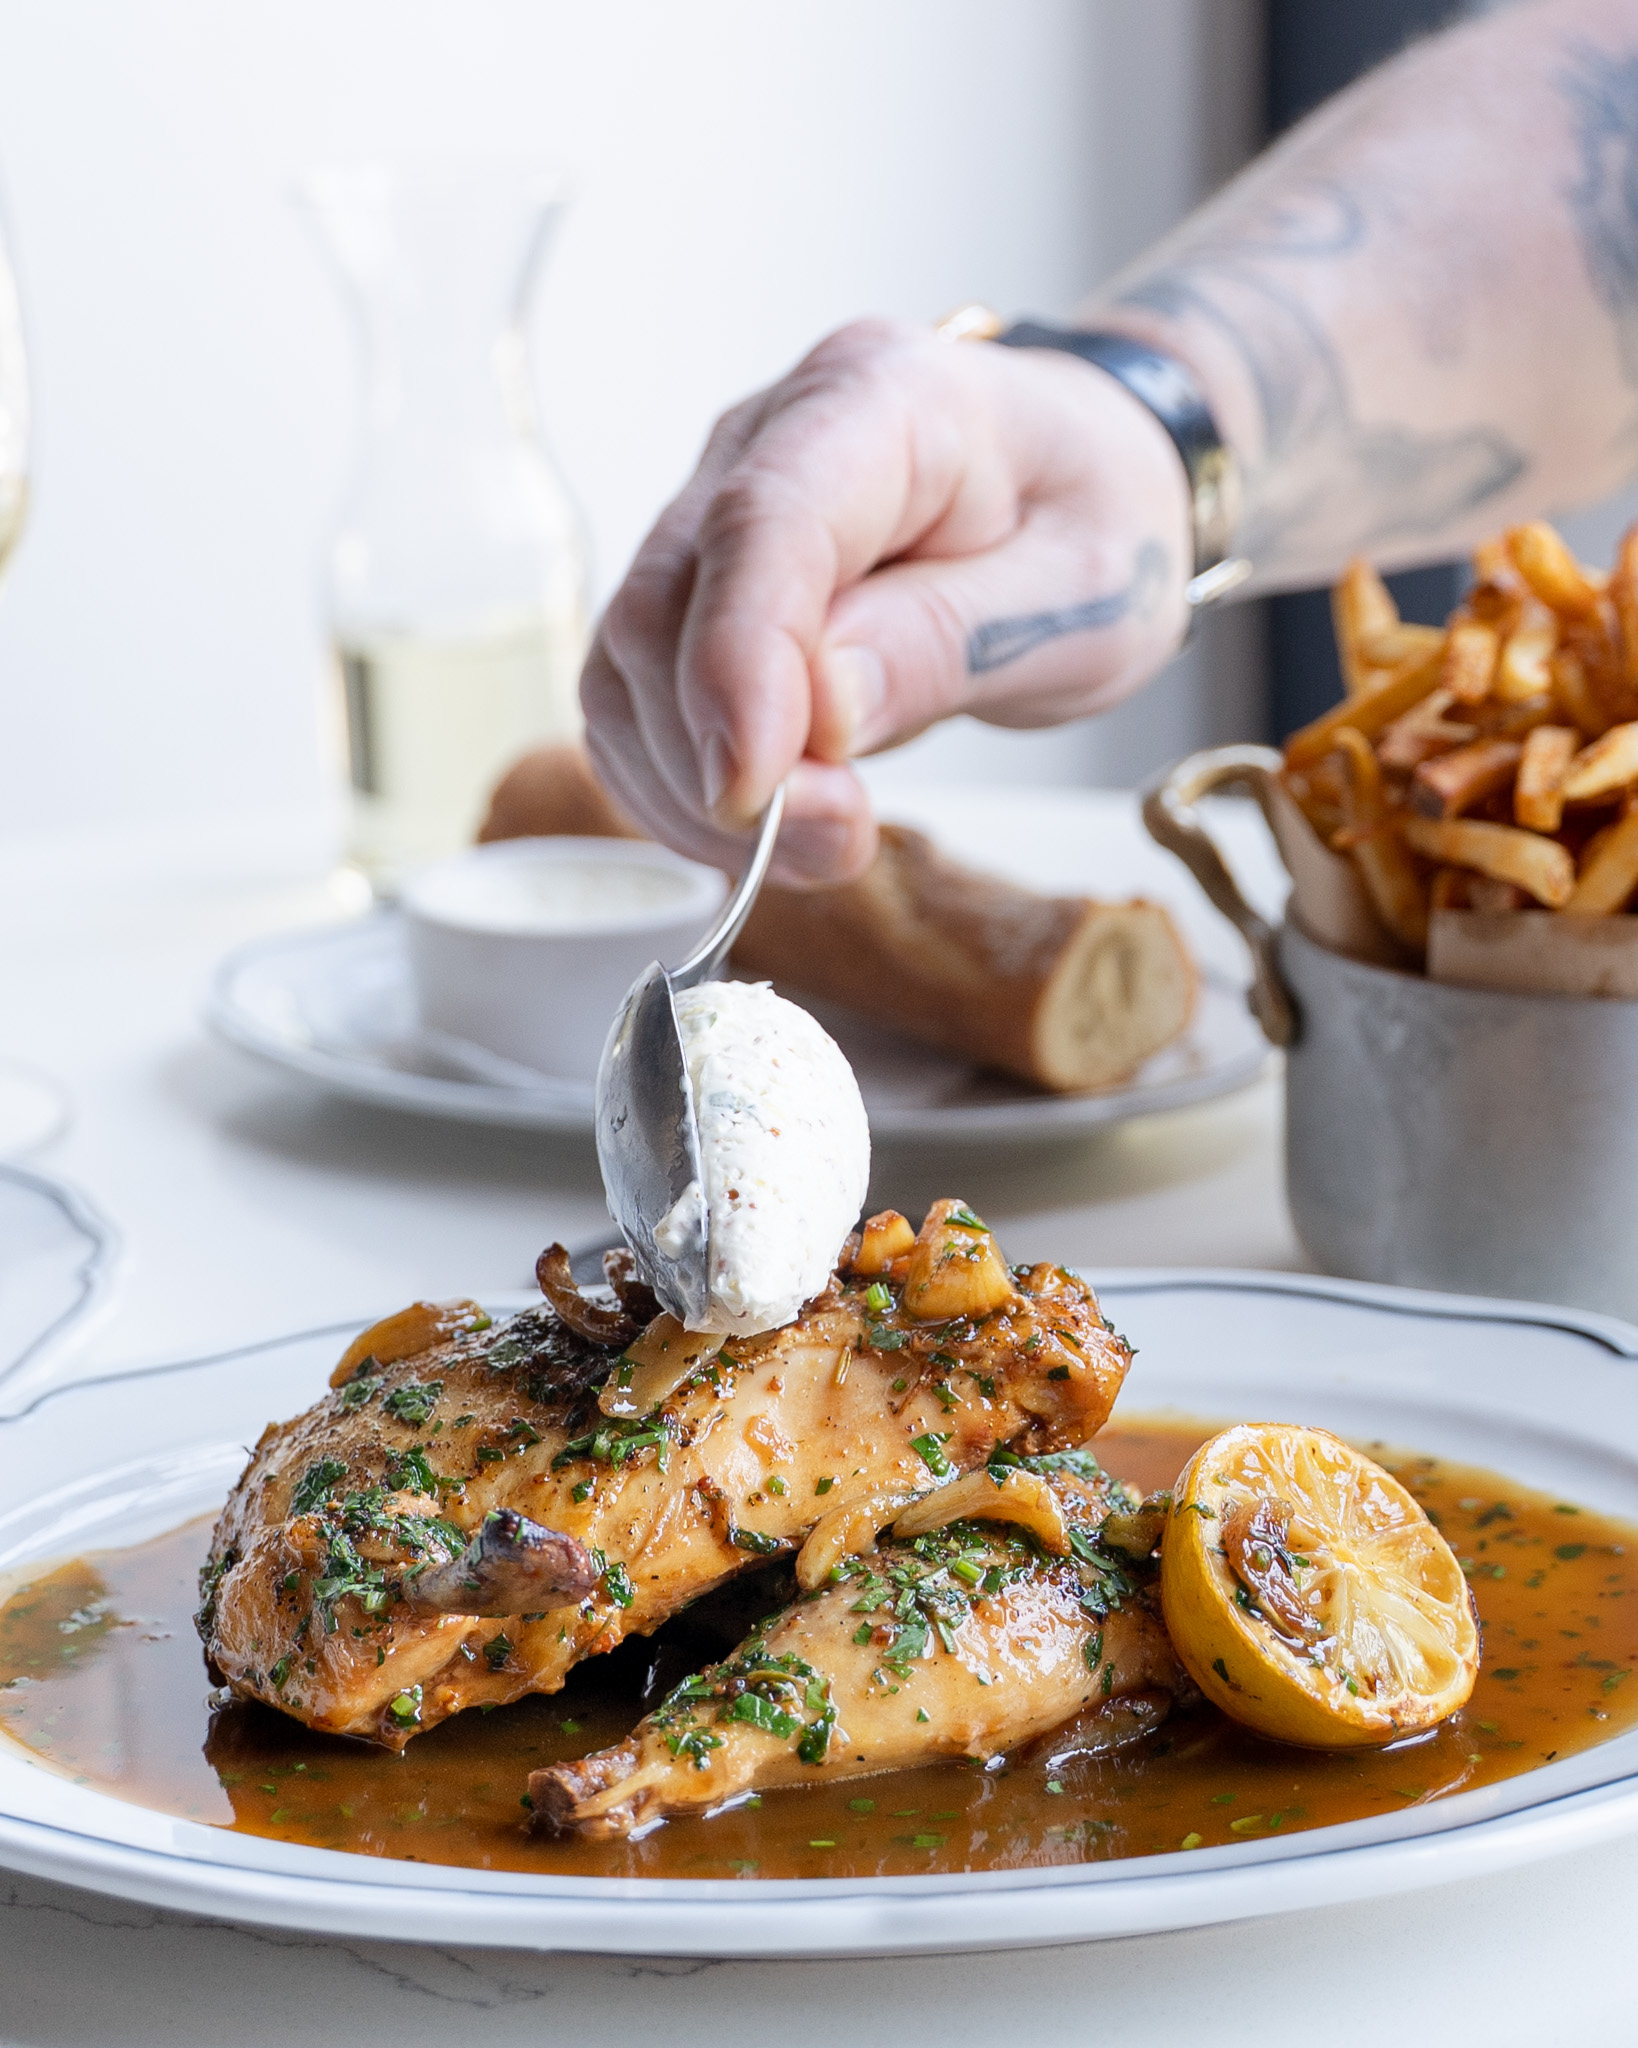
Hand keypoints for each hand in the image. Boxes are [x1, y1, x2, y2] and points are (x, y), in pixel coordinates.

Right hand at [581, 317, 1192, 882]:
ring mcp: (717, 510)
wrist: (1084, 488)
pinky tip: (769, 828)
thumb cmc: (1095, 523)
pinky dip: (678, 788)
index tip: (751, 791)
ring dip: (694, 789)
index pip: (763, 523)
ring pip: (630, 664)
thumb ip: (948, 641)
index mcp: (885, 402)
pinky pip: (637, 699)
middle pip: (665, 605)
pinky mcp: (696, 588)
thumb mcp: (1081, 596)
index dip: (736, 665)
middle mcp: (770, 439)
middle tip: (835, 842)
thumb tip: (819, 713)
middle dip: (720, 756)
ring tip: (824, 842)